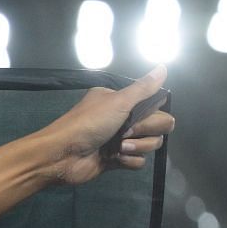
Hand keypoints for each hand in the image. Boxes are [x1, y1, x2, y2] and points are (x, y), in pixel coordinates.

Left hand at [35, 64, 175, 187]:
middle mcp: (124, 119)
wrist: (62, 155)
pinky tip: (114, 159)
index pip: (156, 106)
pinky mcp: (117, 159)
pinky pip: (139, 161)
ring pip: (151, 144)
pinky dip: (129, 161)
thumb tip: (164, 66)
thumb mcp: (118, 101)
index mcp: (122, 102)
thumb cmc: (88, 124)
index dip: (152, 113)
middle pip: (159, 125)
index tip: (136, 115)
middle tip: (125, 133)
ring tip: (118, 148)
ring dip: (137, 146)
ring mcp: (121, 140)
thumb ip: (143, 88)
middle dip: (146, 130)